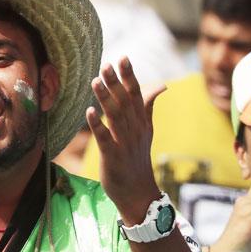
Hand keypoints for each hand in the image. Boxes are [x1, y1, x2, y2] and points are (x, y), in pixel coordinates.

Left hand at [85, 57, 164, 224]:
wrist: (139, 193)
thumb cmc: (138, 160)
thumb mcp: (146, 131)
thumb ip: (149, 107)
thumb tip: (161, 86)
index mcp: (142, 122)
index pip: (136, 95)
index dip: (129, 76)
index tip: (123, 58)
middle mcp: (135, 130)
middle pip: (125, 102)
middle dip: (116, 82)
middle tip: (107, 64)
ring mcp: (124, 143)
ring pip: (115, 117)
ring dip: (105, 98)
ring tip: (95, 81)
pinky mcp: (113, 157)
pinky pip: (105, 139)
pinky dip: (97, 125)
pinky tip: (89, 111)